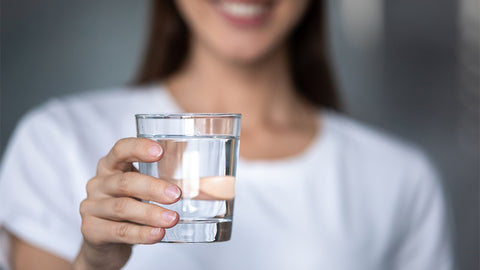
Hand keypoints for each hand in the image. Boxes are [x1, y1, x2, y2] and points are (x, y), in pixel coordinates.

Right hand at [73, 138, 181, 268]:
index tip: (160, 151)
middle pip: (124, 182)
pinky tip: (157, 234)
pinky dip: (141, 233)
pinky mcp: (92, 230)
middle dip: (152, 187)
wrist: (104, 241)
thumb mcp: (141, 190)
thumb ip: (162, 181)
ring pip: (122, 208)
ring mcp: (92, 207)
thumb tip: (209, 183)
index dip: (138, 148)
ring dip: (150, 213)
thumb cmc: (130, 207)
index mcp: (111, 166)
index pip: (120, 150)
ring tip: (173, 219)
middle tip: (176, 195)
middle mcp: (98, 183)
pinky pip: (119, 231)